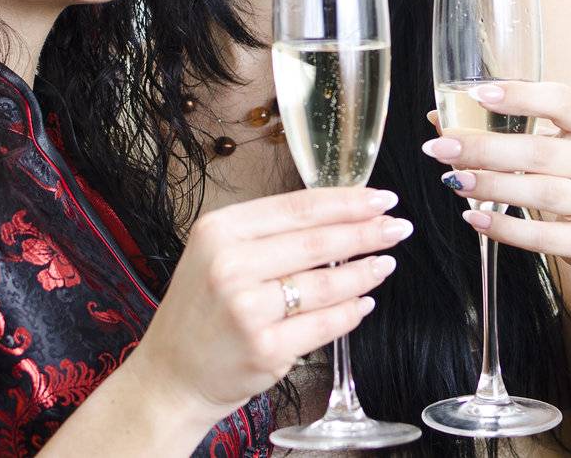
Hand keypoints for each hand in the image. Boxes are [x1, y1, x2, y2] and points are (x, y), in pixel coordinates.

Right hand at [127, 186, 411, 424]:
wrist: (171, 372)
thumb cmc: (202, 309)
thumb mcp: (218, 253)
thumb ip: (268, 233)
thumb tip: (337, 215)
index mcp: (220, 230)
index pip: (298, 207)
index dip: (347, 202)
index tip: (381, 199)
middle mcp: (230, 265)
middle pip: (318, 242)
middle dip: (366, 233)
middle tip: (398, 227)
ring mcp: (247, 308)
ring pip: (326, 284)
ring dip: (365, 272)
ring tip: (386, 263)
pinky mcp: (265, 348)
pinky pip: (324, 325)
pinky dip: (350, 312)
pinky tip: (364, 302)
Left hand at [423, 81, 570, 273]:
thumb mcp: (558, 144)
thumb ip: (508, 128)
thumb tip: (439, 118)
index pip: (562, 100)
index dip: (520, 95)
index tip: (477, 94)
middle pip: (540, 151)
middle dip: (485, 148)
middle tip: (442, 147)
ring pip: (541, 192)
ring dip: (491, 186)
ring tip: (453, 180)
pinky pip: (543, 236)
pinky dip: (505, 227)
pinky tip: (474, 218)